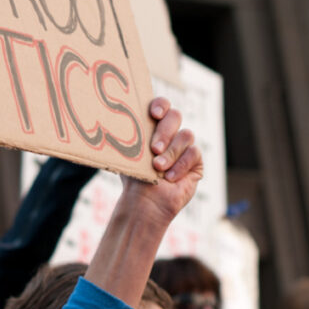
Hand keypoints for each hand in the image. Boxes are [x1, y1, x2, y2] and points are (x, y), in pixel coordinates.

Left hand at [138, 96, 202, 222]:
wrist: (145, 203)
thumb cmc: (134, 178)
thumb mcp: (129, 154)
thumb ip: (129, 135)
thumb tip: (113, 117)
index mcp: (153, 126)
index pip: (162, 105)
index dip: (161, 105)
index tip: (154, 114)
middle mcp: (171, 133)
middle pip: (175, 116)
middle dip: (164, 132)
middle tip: (154, 149)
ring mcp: (184, 146)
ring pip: (186, 135)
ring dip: (171, 153)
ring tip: (158, 168)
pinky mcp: (196, 161)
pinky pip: (194, 153)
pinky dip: (180, 165)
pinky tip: (170, 178)